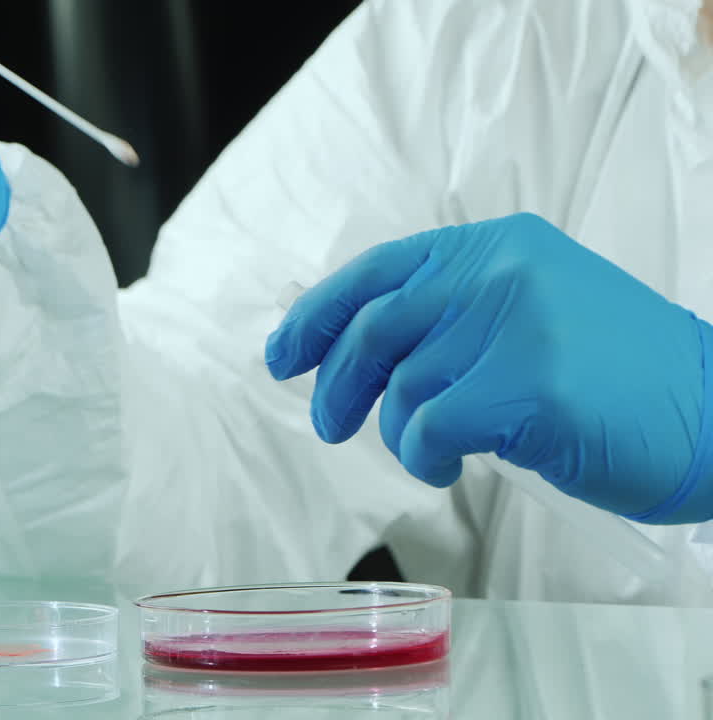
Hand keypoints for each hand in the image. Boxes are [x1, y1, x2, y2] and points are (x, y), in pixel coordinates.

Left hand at [264, 213, 712, 523]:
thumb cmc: (621, 378)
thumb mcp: (535, 312)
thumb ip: (456, 314)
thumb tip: (360, 350)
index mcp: (498, 246)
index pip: (380, 269)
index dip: (319, 313)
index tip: (283, 354)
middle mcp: (501, 272)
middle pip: (374, 328)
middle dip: (336, 383)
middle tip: (328, 424)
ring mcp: (516, 324)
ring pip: (402, 387)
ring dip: (399, 433)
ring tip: (430, 454)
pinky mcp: (527, 386)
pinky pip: (428, 428)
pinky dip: (423, 456)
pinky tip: (446, 466)